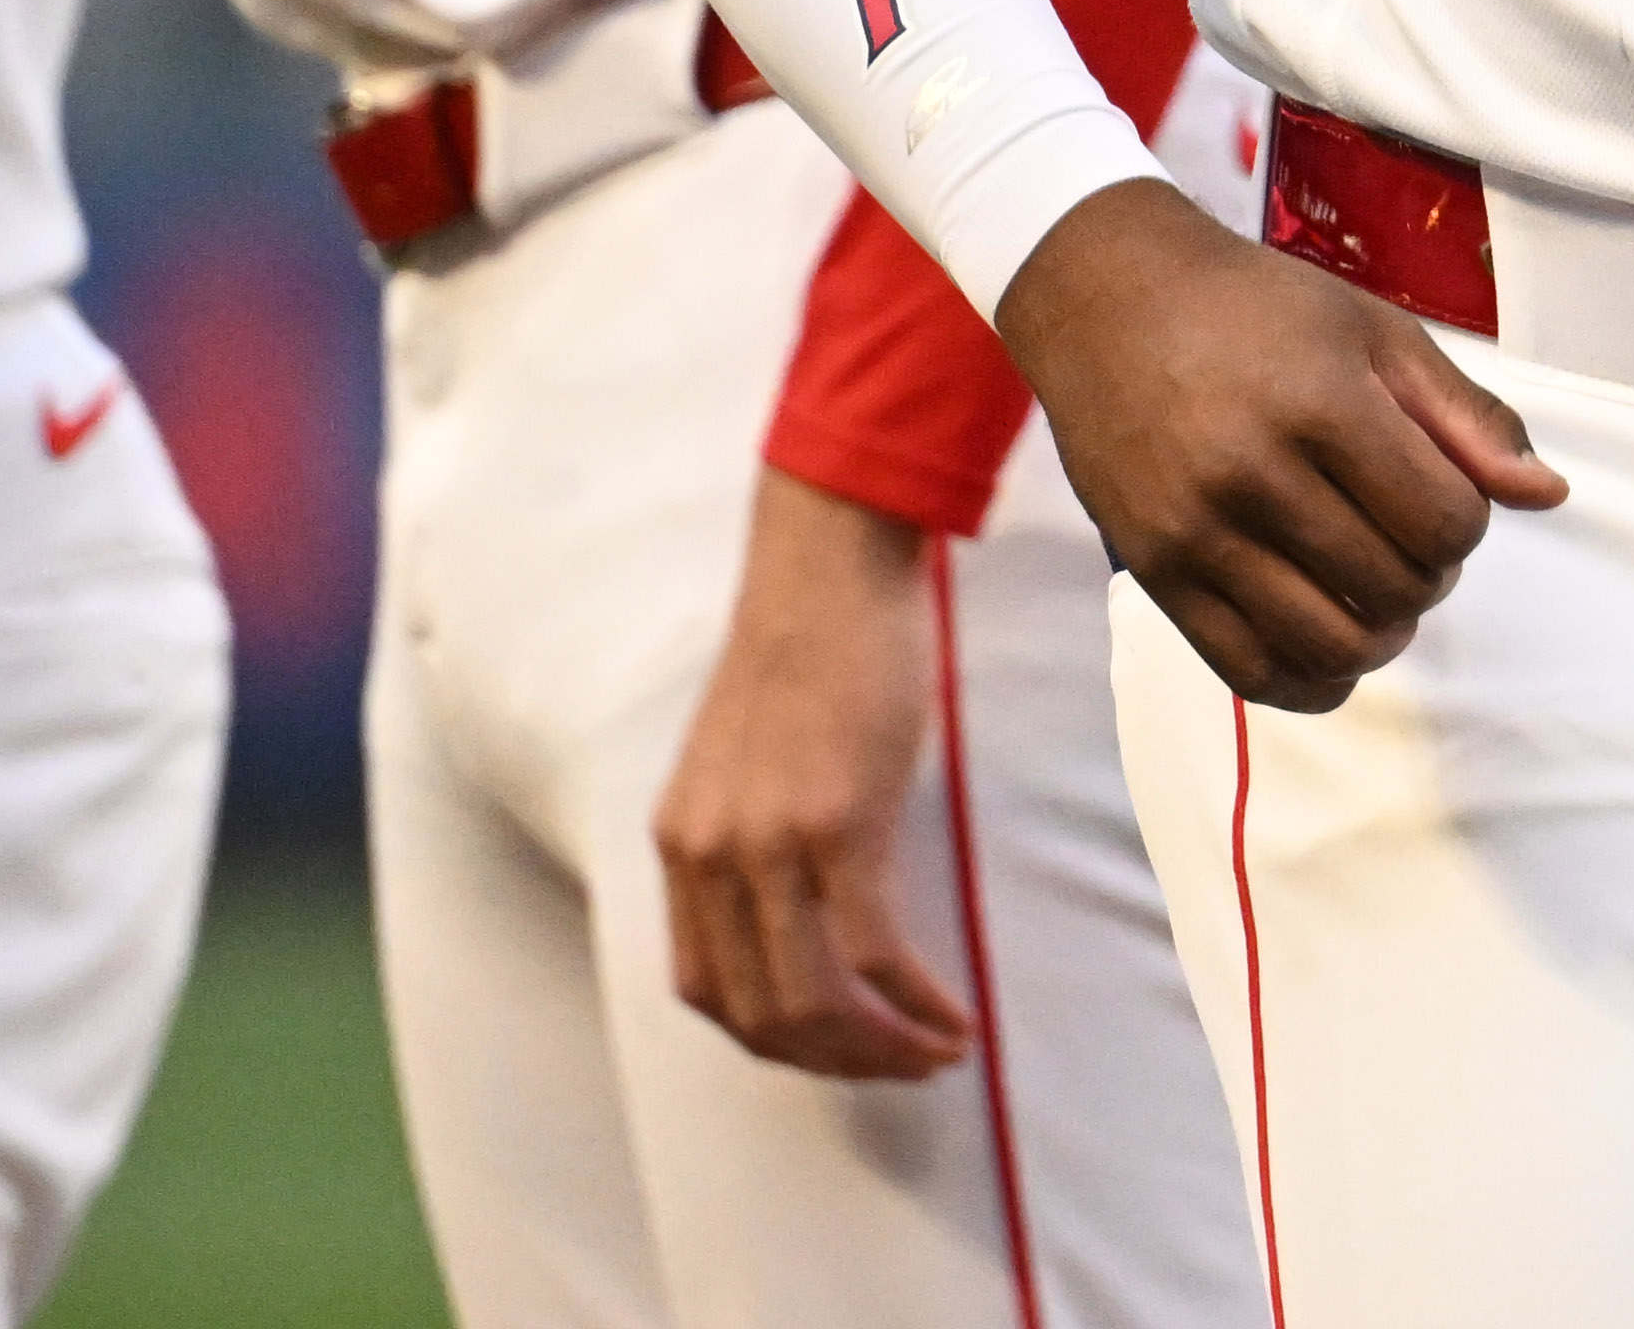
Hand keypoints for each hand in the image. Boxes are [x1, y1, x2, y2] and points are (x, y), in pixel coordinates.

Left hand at [653, 471, 974, 1078]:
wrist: (830, 566)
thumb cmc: (811, 646)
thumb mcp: (750, 756)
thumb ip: (753, 831)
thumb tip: (801, 904)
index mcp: (681, 842)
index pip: (704, 991)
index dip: (773, 1040)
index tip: (840, 1046)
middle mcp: (709, 856)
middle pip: (758, 1013)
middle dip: (837, 1062)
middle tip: (904, 1067)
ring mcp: (768, 843)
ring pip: (811, 1001)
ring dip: (879, 1049)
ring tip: (939, 1052)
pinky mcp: (837, 824)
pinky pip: (870, 954)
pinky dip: (912, 1005)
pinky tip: (952, 1017)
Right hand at [992, 181, 1566, 708]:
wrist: (1110, 302)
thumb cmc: (1258, 309)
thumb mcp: (1377, 332)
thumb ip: (1466, 418)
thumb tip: (1548, 496)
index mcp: (1322, 404)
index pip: (1445, 521)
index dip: (1467, 522)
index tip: (1443, 494)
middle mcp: (1254, 474)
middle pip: (1395, 586)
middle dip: (1429, 577)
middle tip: (1409, 539)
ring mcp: (1196, 532)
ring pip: (1331, 643)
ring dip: (1381, 634)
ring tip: (1378, 595)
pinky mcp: (1154, 573)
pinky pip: (1249, 672)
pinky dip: (1311, 681)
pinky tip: (1333, 648)